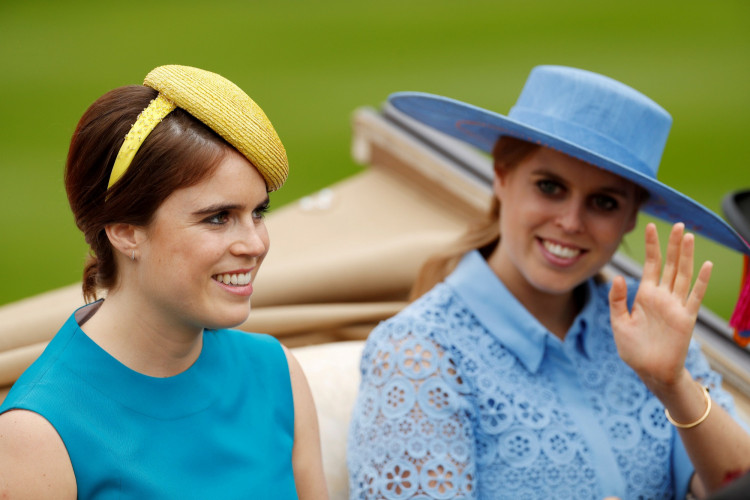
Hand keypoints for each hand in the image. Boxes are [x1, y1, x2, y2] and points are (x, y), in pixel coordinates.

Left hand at [609, 223, 711, 392]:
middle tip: (678, 224)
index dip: (652, 246)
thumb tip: (617, 276)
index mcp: (645, 296)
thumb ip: (617, 300)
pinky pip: (694, 297)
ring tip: (689, 237)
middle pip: (670, 265)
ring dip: (686, 256)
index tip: (650, 227)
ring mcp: (675, 306)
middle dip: (673, 245)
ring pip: (682, 275)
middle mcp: (662, 297)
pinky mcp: (685, 319)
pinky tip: (705, 265)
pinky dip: (700, 281)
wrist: (649, 371)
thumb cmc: (633, 349)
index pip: (650, 265)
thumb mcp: (618, 322)